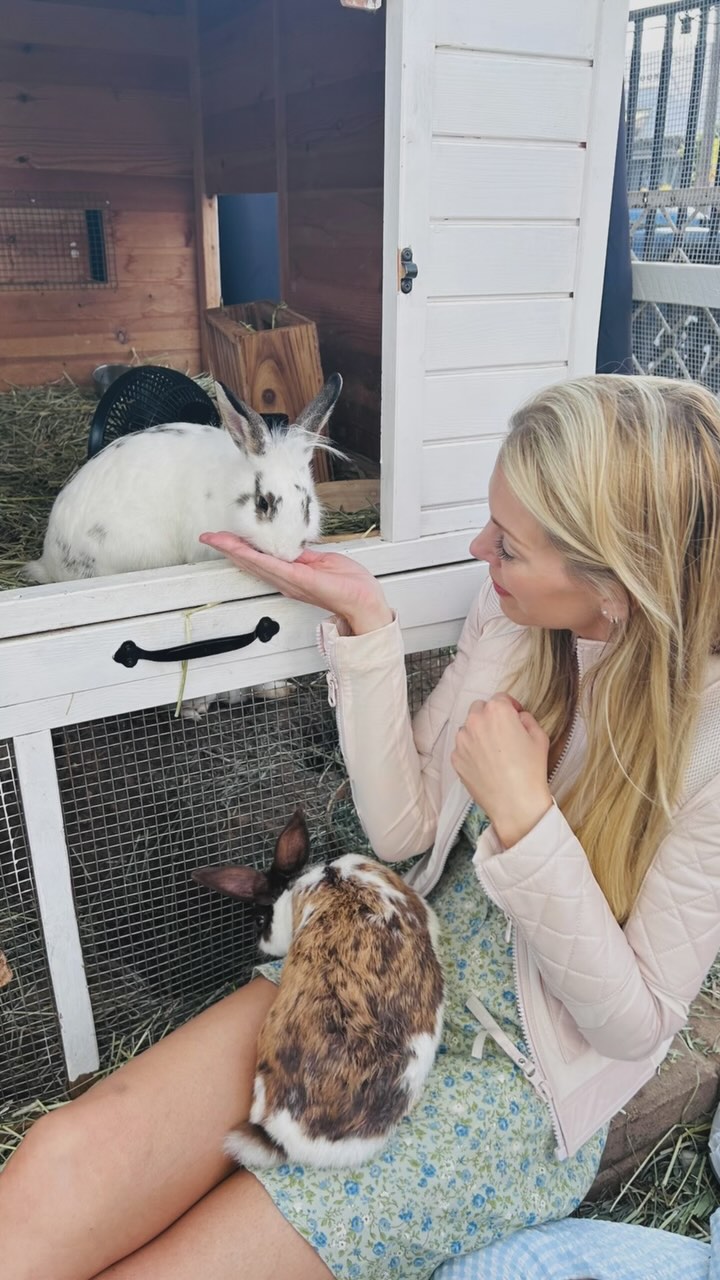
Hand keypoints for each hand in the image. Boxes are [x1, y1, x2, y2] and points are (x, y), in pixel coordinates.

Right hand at [198, 532, 392, 633]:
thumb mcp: (322, 563)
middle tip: (209, 537)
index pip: (260, 559)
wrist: (364, 601)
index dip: (240, 548)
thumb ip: (303, 555)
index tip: (224, 538)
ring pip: (256, 563)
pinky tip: (241, 550)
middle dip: (228, 548)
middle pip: (251, 562)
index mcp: (291, 575)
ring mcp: (291, 581)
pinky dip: (255, 558)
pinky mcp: (299, 580)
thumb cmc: (350, 586)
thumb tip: (290, 544)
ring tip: (217, 540)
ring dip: (234, 551)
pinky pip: (273, 566)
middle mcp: (286, 581)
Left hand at [451, 694, 552, 847]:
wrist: (515, 803)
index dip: (510, 707)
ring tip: (493, 751)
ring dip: (478, 733)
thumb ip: (527, 719)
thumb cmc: (531, 770)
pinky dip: (471, 751)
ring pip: (468, 728)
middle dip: (491, 716)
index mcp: (497, 711)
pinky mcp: (455, 758)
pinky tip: (485, 764)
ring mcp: (462, 740)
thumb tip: (517, 717)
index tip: (515, 716)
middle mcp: (475, 721)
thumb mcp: (539, 737)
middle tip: (503, 733)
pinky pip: (462, 747)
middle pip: (480, 709)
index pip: (501, 698)